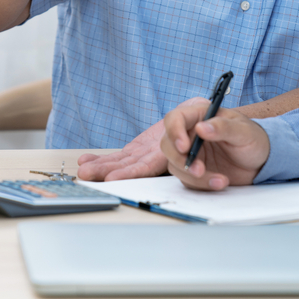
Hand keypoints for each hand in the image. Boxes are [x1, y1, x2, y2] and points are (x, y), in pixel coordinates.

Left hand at [77, 98, 210, 180]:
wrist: (208, 120)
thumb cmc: (214, 125)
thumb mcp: (216, 124)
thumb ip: (213, 128)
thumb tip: (205, 129)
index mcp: (172, 153)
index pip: (148, 166)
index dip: (131, 172)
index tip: (113, 178)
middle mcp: (157, 156)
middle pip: (129, 168)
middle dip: (107, 173)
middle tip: (88, 176)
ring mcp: (146, 154)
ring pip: (121, 163)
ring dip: (100, 166)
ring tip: (82, 170)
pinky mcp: (140, 150)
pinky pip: (120, 156)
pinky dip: (103, 157)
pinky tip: (86, 159)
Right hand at [160, 102, 269, 190]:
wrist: (261, 163)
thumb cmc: (254, 139)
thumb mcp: (244, 131)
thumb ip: (223, 127)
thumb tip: (202, 128)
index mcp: (200, 116)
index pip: (175, 118)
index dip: (174, 131)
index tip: (184, 147)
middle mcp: (191, 133)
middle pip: (167, 144)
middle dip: (180, 159)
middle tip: (199, 170)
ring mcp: (191, 153)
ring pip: (175, 165)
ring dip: (193, 176)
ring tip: (220, 180)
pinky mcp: (194, 171)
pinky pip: (186, 180)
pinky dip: (201, 185)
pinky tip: (220, 182)